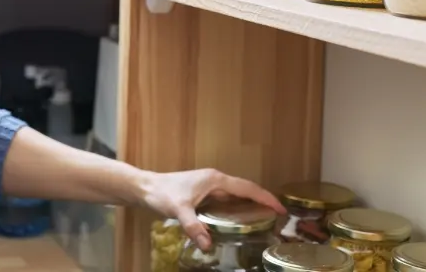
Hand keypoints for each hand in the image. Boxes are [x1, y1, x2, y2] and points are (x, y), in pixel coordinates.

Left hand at [138, 168, 283, 251]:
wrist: (144, 188)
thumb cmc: (161, 194)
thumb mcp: (178, 210)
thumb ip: (194, 227)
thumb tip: (208, 246)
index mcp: (215, 180)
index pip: (247, 188)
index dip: (265, 198)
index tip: (281, 208)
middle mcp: (215, 180)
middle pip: (245, 191)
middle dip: (262, 202)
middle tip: (276, 218)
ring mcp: (209, 186)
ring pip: (235, 196)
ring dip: (249, 205)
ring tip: (263, 220)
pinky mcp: (202, 193)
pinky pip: (226, 201)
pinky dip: (236, 209)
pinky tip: (237, 222)